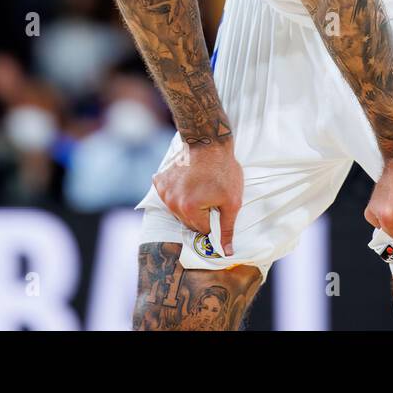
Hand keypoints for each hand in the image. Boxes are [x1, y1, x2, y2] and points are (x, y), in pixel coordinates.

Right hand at [152, 139, 242, 255]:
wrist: (208, 140)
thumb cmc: (223, 170)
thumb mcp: (232, 201)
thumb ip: (227, 228)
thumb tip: (227, 252)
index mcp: (189, 209)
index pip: (202, 230)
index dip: (214, 219)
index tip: (218, 205)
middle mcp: (172, 203)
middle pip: (188, 222)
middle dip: (201, 214)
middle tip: (210, 195)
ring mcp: (163, 191)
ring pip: (178, 211)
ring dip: (188, 205)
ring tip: (200, 188)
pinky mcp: (159, 181)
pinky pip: (168, 197)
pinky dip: (177, 193)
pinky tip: (188, 182)